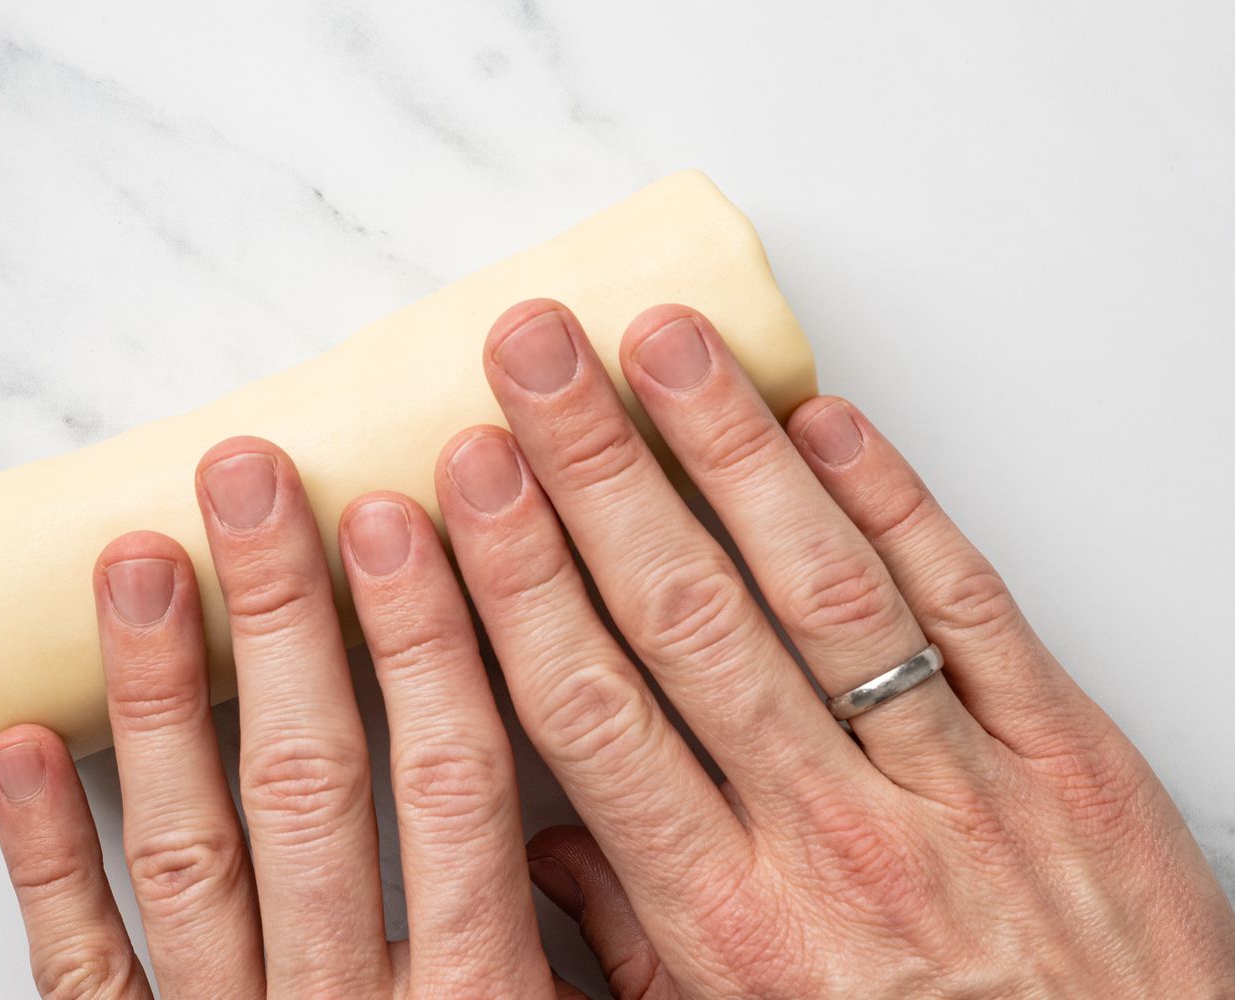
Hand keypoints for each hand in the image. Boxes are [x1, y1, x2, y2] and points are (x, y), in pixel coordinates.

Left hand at [0, 437, 583, 995]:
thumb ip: (606, 951)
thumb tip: (589, 825)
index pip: (453, 782)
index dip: (427, 639)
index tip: (397, 513)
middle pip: (310, 784)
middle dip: (280, 616)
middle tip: (250, 483)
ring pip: (189, 853)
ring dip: (157, 694)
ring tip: (136, 561)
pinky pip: (86, 968)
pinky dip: (44, 856)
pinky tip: (18, 747)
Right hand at [433, 300, 1234, 996]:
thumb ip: (629, 942)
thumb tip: (534, 846)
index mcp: (733, 921)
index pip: (594, 711)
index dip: (521, 578)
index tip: (470, 480)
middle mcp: (835, 837)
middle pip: (687, 618)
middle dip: (598, 469)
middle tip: (537, 358)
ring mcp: (956, 782)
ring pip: (819, 586)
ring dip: (729, 451)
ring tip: (664, 345)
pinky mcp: (1062, 750)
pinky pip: (966, 604)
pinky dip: (895, 502)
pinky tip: (824, 422)